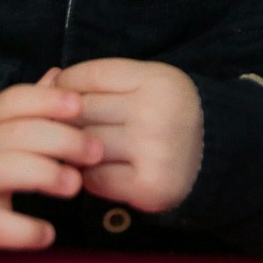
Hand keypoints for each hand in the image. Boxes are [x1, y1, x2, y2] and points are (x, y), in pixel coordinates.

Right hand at [0, 70, 102, 255]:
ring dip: (43, 174)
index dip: (45, 100)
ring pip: (1, 169)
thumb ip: (29, 106)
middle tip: (94, 151)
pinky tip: (47, 234)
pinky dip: (22, 229)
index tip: (78, 105)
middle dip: (60, 139)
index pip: (11, 101)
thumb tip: (59, 74)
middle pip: (14, 133)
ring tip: (75, 185)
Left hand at [54, 59, 202, 213]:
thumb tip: (47, 79)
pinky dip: (88, 176)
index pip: (89, 75)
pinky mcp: (149, 186)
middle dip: (65, 119)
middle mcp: (157, 112)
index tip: (60, 96)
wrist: (214, 156)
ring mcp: (154, 151)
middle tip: (61, 126)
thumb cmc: (166, 114)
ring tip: (78, 148)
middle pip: (82, 110)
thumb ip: (99, 80)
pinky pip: (95, 179)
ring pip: (84, 145)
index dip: (64, 85)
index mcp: (157, 79)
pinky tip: (97, 170)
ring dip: (73, 149)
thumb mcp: (143, 83)